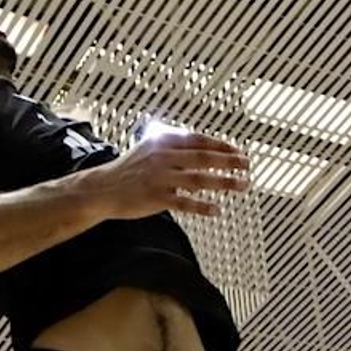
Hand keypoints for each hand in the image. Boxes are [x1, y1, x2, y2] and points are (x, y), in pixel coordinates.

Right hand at [84, 130, 249, 218]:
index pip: (198, 141)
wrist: (102, 188)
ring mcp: (160, 178)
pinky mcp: (156, 198)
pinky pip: (183, 202)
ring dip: (224, 182)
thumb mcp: (149, 147)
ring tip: (243, 184)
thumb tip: (197, 141)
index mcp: (163, 142)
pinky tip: (217, 209)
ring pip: (198, 179)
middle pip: (203, 157)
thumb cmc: (129, 169)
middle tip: (248, 164)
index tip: (239, 151)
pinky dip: (202, 206)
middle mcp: (163, 157)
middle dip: (229, 161)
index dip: (221, 146)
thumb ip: (172, 142)